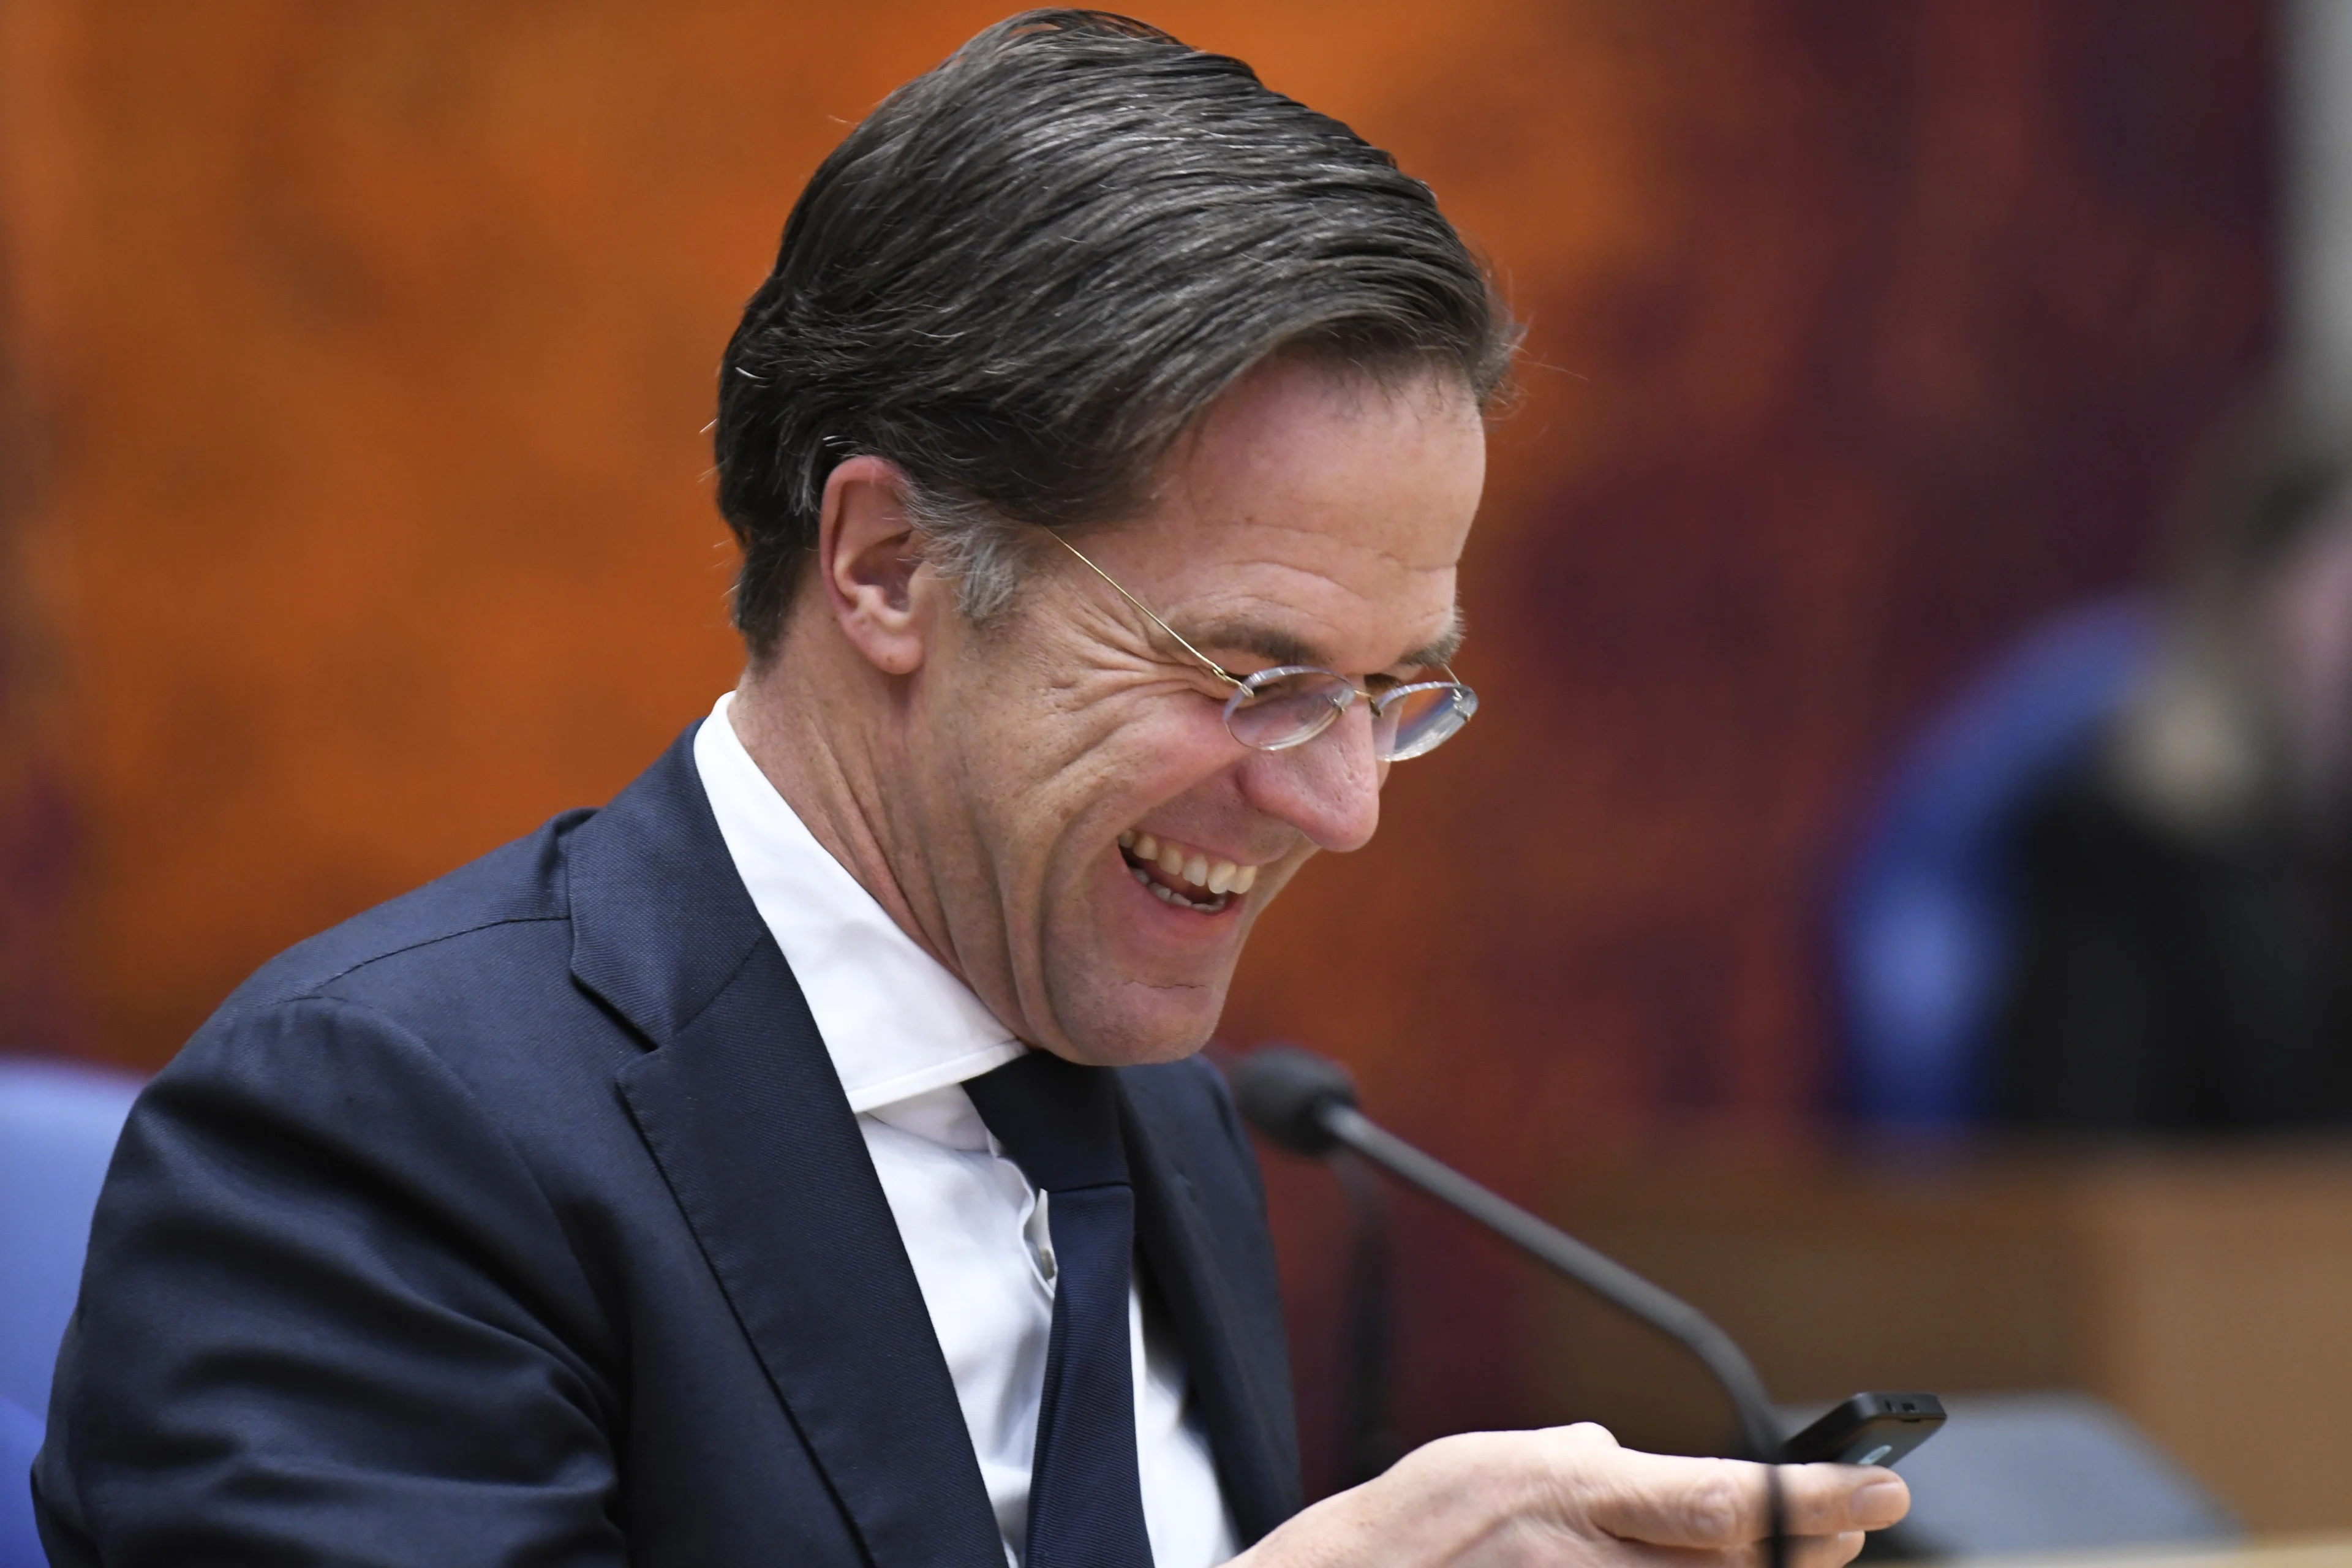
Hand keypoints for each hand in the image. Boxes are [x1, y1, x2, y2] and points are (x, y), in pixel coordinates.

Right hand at [1228, 1423, 1909, 1567]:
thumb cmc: (1412, 1529)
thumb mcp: (1495, 1461)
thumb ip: (1582, 1467)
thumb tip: (1627, 1457)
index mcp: (1576, 1496)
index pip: (1727, 1500)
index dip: (1818, 1498)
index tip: (1887, 1489)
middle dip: (1809, 1549)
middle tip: (1849, 1527)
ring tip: (1768, 1554)